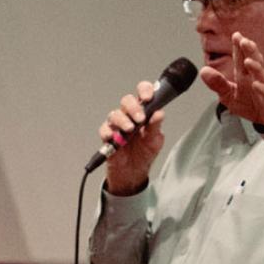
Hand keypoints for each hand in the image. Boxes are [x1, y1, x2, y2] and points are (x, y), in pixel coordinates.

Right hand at [99, 80, 166, 195]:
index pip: (143, 93)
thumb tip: (159, 113)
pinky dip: (108, 132)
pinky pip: (104, 129)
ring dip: (122, 120)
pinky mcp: (108, 136)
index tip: (148, 97)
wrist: (134, 173)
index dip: (145, 90)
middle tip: (140, 118)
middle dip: (133, 107)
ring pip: (115, 114)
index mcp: (143, 112)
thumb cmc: (144, 153)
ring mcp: (118, 125)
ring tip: (129, 130)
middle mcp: (129, 115)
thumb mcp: (155, 140)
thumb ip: (156, 126)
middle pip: (127, 100)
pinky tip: (113, 136)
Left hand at [198, 33, 263, 132]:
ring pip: (262, 76)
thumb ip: (217, 83)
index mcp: (245, 77)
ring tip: (248, 61)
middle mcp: (257, 79)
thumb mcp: (229, 95)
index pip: (241, 60)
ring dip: (256, 68)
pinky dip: (263, 90)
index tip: (236, 35)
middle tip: (243, 41)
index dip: (239, 48)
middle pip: (254, 63)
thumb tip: (203, 71)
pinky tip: (257, 85)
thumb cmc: (250, 104)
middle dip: (249, 51)